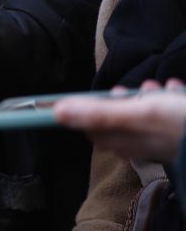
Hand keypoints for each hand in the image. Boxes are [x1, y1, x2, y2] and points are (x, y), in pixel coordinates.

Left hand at [55, 81, 185, 163]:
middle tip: (143, 89)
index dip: (94, 106)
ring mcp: (157, 138)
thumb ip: (98, 113)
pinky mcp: (175, 132)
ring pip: (142, 111)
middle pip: (117, 116)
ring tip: (164, 88)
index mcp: (122, 141)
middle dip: (127, 98)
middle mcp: (136, 143)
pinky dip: (169, 98)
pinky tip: (178, 91)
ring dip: (150, 95)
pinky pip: (165, 111)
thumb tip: (56, 113)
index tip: (110, 93)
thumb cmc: (178, 124)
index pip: (90, 126)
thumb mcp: (136, 113)